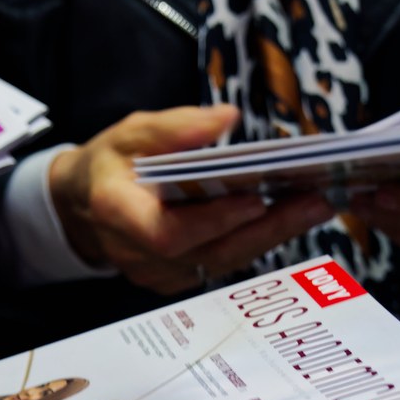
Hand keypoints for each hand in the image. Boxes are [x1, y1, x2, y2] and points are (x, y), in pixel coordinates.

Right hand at [49, 106, 332, 293]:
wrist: (85, 205)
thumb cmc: (111, 163)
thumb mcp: (130, 131)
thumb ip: (175, 127)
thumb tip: (225, 118)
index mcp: (118, 213)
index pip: (169, 232)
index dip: (214, 221)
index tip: (256, 198)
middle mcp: (137, 254)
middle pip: (210, 253)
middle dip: (267, 228)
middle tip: (314, 201)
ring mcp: (158, 275)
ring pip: (224, 263)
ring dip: (272, 236)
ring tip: (314, 206)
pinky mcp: (177, 281)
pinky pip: (223, 265)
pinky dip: (256, 242)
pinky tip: (288, 218)